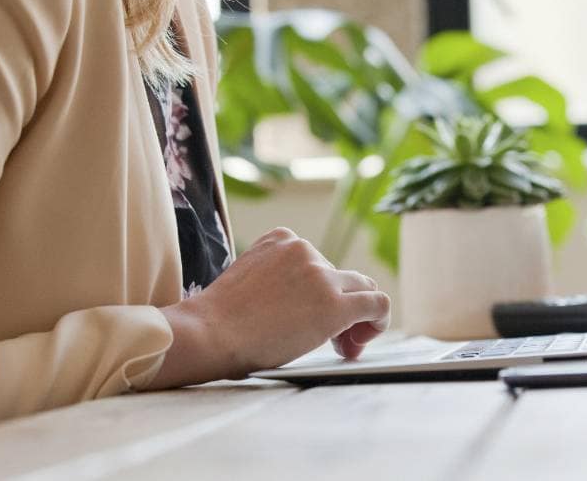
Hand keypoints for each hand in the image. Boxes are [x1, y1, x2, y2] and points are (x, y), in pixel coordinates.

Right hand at [145, 228, 389, 387]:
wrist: (208, 334)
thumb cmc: (218, 320)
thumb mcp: (250, 279)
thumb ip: (280, 280)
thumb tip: (306, 304)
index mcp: (282, 239)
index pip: (319, 263)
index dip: (322, 294)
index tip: (308, 321)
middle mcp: (305, 250)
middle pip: (342, 277)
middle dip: (342, 308)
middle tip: (332, 341)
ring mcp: (321, 274)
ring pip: (363, 289)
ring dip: (358, 319)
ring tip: (344, 347)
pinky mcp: (334, 304)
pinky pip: (377, 304)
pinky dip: (378, 322)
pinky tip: (361, 343)